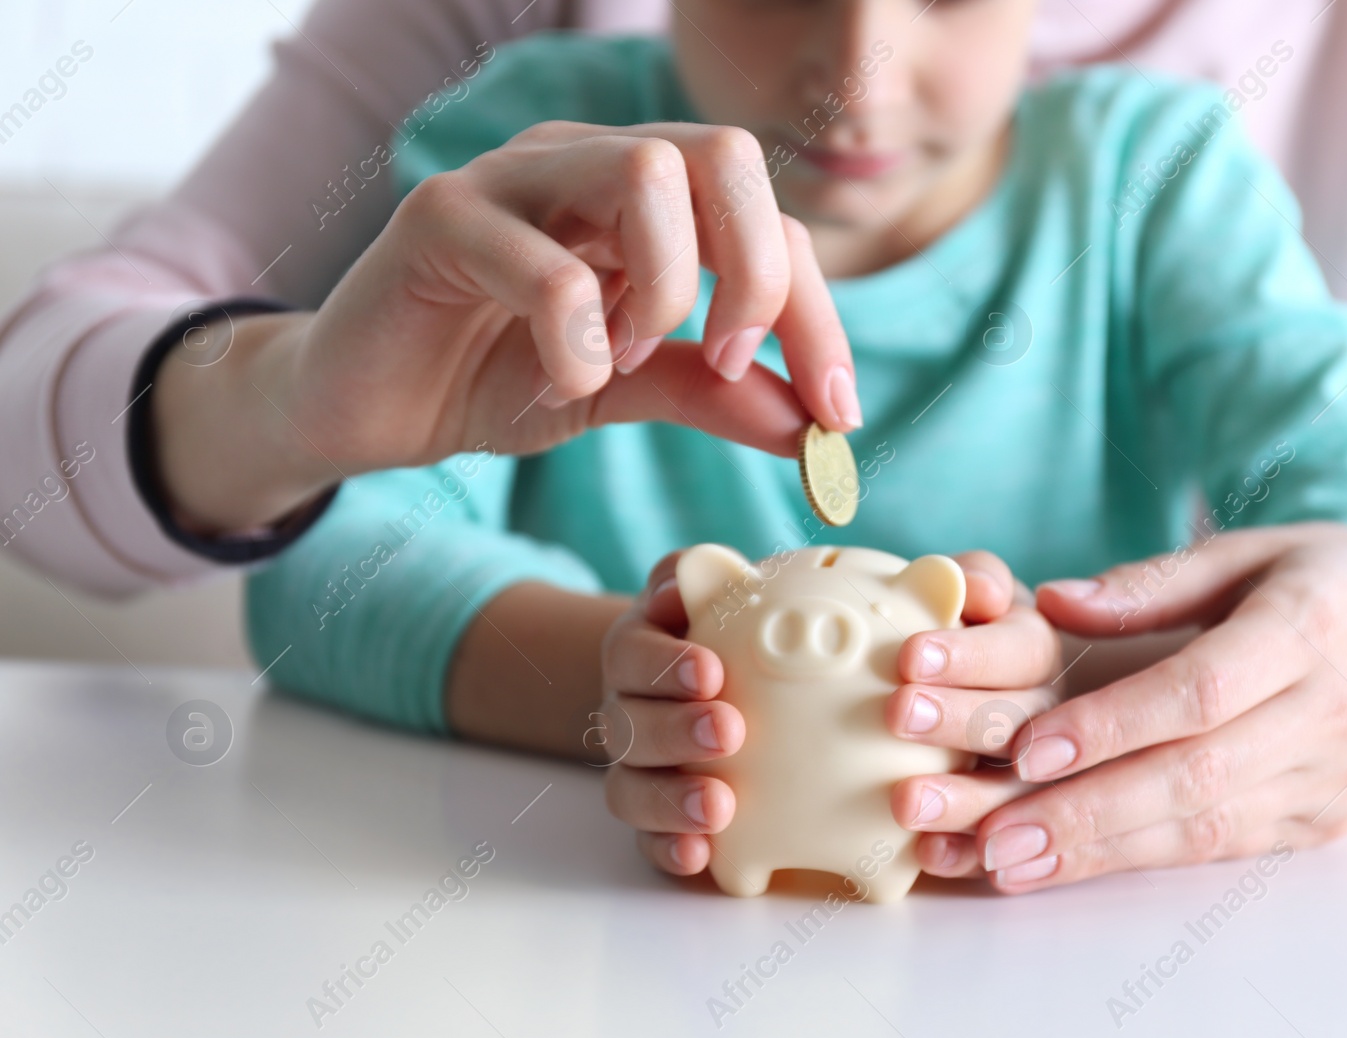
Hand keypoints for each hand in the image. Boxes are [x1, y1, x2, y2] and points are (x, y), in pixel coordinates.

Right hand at [155, 120, 859, 531]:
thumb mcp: (623, 392)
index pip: (768, 221)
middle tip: (732, 362)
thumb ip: (713, 392)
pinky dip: (575, 341)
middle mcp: (586, 163)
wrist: (361, 406)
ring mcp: (513, 179)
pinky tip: (556, 385)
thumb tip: (815, 424)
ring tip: (621, 365)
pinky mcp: (440, 217)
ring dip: (664, 289)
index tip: (836, 417)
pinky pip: (543, 261)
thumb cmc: (491, 378)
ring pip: (645, 173)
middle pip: (725, 155)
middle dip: (757, 273)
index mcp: (645, 199)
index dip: (816, 314)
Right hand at [600, 552, 742, 876]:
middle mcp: (624, 712)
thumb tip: (701, 569)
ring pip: (630, 788)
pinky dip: (668, 850)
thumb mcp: (704, 591)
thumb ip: (696, 576)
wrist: (698, 683)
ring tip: (719, 808)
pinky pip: (647, 841)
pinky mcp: (652, 820)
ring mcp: (634, 769)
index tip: (712, 671)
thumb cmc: (714, 629)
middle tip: (730, 732)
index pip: (632, 654)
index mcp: (634, 653)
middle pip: (628, 726)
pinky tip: (701, 858)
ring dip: (670, 800)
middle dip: (675, 731)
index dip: (665, 665)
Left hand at [904, 523, 1346, 892]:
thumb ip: (1150, 582)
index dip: (1112, 724)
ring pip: (1206, 826)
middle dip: (1087, 812)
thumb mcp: (1250, 550)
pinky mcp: (1325, 821)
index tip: (1026, 747)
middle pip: (1197, 774)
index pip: (1201, 690)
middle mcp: (1330, 712)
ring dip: (1101, 851)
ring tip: (1009, 864)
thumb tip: (1052, 602)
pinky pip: (1225, 846)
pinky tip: (1070, 865)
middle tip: (993, 835)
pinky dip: (1142, 858)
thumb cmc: (1331, 578)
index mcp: (1310, 628)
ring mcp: (1333, 778)